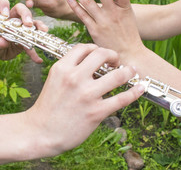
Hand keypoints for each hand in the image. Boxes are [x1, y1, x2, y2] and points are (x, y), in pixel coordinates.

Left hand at [0, 0, 47, 62]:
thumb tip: (3, 41)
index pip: (0, 1)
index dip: (3, 4)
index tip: (5, 14)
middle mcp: (11, 18)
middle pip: (20, 9)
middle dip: (25, 14)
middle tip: (28, 24)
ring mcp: (20, 26)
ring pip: (31, 22)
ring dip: (38, 26)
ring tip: (42, 32)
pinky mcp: (26, 36)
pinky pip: (33, 40)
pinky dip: (35, 50)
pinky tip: (37, 58)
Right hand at [24, 44, 144, 156]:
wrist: (40, 132)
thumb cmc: (48, 107)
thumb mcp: (54, 80)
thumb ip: (70, 69)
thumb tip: (90, 62)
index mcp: (62, 68)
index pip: (84, 48)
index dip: (96, 48)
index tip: (101, 55)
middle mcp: (75, 78)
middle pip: (102, 55)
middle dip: (113, 55)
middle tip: (116, 62)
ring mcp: (87, 95)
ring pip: (117, 75)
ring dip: (128, 71)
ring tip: (132, 71)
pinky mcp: (96, 112)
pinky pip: (122, 98)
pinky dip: (135, 92)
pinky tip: (140, 88)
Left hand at [64, 0, 144, 63]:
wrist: (128, 54)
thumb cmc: (128, 35)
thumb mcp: (129, 16)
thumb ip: (122, 3)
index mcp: (125, 8)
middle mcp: (114, 13)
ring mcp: (103, 21)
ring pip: (87, 0)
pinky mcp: (94, 30)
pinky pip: (81, 14)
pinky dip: (74, 4)